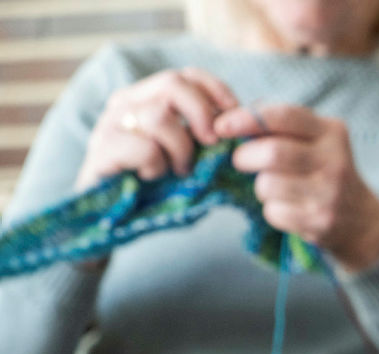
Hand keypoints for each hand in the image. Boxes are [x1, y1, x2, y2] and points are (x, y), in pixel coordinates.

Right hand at [76, 67, 238, 190]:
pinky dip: (157, 165)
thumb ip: (206, 136)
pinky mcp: (101, 150)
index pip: (187, 75)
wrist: (114, 220)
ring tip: (178, 170)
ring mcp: (109, 124)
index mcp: (148, 98)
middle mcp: (126, 103)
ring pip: (159, 115)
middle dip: (201, 114)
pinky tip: (152, 177)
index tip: (235, 115)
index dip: (215, 90)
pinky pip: (144, 147)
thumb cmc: (158, 188)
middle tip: (211, 144)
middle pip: (172, 83)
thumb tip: (242, 121)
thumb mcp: (189, 155)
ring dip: (180, 148)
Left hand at [214, 105, 378, 272]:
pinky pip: (274, 212)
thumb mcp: (317, 141)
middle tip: (241, 161)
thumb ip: (283, 126)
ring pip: (268, 184)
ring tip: (273, 188)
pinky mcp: (320, 221)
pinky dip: (271, 210)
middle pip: (272, 153)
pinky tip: (287, 208)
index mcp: (332, 132)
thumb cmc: (327, 173)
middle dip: (245, 157)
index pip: (282, 116)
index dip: (245, 119)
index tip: (221, 126)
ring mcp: (328, 192)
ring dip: (260, 187)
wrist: (361, 220)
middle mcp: (334, 160)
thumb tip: (233, 115)